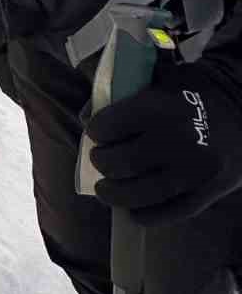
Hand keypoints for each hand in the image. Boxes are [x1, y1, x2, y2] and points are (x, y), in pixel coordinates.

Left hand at [86, 63, 241, 225]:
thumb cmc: (194, 91)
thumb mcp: (159, 78)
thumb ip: (122, 94)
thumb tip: (86, 117)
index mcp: (160, 106)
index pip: (110, 126)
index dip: (97, 131)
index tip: (96, 134)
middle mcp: (176, 139)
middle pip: (120, 162)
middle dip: (102, 162)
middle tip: (100, 160)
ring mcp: (193, 170)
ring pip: (141, 193)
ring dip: (115, 194)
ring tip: (106, 190)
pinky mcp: (208, 191)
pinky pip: (170, 212)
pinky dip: (146, 215)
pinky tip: (133, 210)